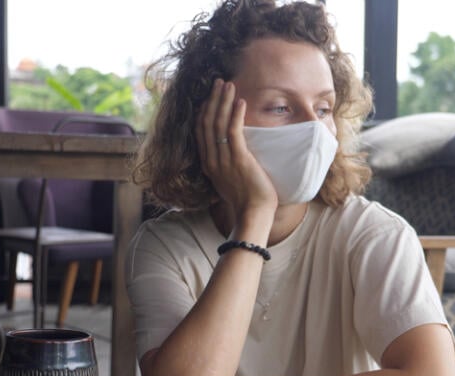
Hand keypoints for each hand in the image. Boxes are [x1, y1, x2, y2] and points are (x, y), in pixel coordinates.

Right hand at [197, 79, 277, 220]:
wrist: (253, 214)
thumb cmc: (247, 200)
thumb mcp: (230, 181)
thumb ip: (226, 166)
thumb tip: (232, 155)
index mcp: (209, 164)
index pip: (201, 131)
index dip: (204, 111)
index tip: (209, 96)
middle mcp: (212, 160)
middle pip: (207, 122)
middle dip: (212, 99)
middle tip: (218, 82)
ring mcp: (224, 159)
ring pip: (218, 123)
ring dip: (223, 101)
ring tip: (228, 84)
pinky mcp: (239, 159)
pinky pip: (234, 132)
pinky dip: (235, 114)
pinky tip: (239, 101)